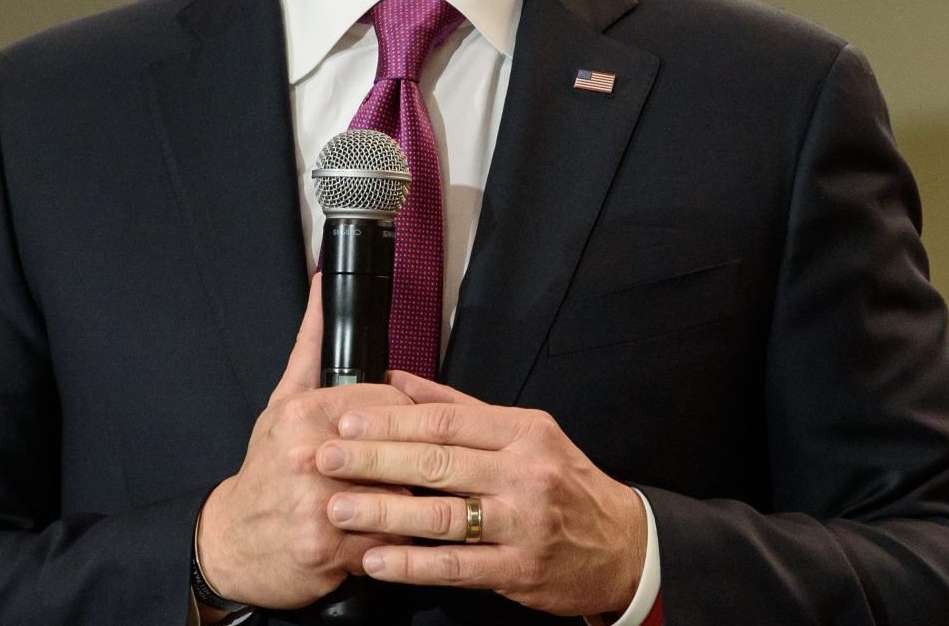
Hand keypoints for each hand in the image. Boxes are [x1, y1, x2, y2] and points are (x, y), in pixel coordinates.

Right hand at [195, 274, 413, 609]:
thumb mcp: (281, 405)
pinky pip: (389, 540)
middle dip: (412, 462)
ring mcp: (319, 505)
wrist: (230, 544)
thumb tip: (321, 288)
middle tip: (412, 470)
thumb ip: (310, 349)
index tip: (408, 430)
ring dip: (407, 504)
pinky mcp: (329, 549)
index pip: (390, 403)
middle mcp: (310, 456)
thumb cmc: (263, 473)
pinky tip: (379, 533)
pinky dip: (394, 541)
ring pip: (401, 497)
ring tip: (395, 504)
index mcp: (303, 415)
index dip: (409, 418)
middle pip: (400, 449)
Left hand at [316, 373, 648, 617]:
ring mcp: (522, 524)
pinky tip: (377, 561)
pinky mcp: (519, 570)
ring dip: (384, 513)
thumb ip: (460, 408)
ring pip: (442, 515)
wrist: (620, 544)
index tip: (347, 419)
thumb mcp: (526, 433)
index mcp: (523, 431)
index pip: (447, 421)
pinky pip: (456, 566)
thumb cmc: (564, 482)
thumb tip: (398, 378)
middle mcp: (524, 473)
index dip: (392, 420)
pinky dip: (412, 564)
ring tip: (339, 507)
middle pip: (438, 463)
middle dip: (375, 460)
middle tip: (328, 458)